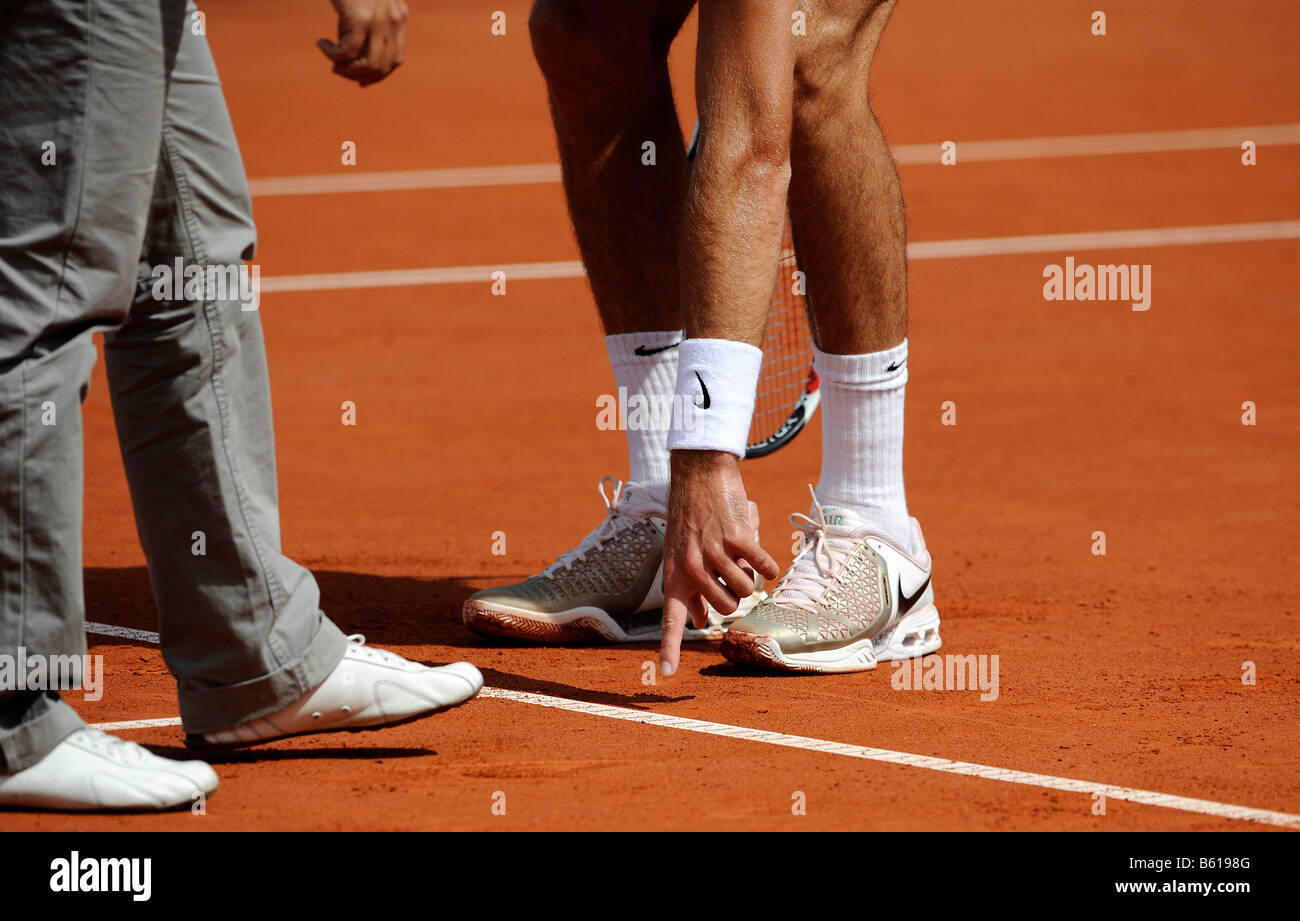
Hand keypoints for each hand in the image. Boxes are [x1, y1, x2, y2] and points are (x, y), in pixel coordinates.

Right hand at [317, 0, 408, 86]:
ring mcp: (381, 20)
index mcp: (399, 17)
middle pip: (384, 66)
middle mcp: (395, 20)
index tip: (360, 82)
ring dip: (348, 71)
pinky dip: (332, 54)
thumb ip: (368, 30)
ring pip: (370, 64)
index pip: (396, 59)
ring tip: (332, 63)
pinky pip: (348, 52)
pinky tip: (321, 44)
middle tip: (338, 70)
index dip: (378, 75)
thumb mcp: (364, 6)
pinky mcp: (362, 18)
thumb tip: (353, 62)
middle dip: (359, 75)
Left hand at [659, 451, 779, 676]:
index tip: (667, 675)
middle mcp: (692, 569)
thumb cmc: (690, 518)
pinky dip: (769, 564)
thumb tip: (694, 621)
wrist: (699, 476)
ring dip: (751, 576)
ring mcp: (715, 554)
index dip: (670, 649)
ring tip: (740, 554)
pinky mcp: (738, 539)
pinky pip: (764, 568)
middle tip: (732, 571)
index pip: (671, 620)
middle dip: (737, 595)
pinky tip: (764, 555)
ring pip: (747, 590)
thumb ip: (687, 588)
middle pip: (727, 609)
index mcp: (676, 577)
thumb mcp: (678, 556)